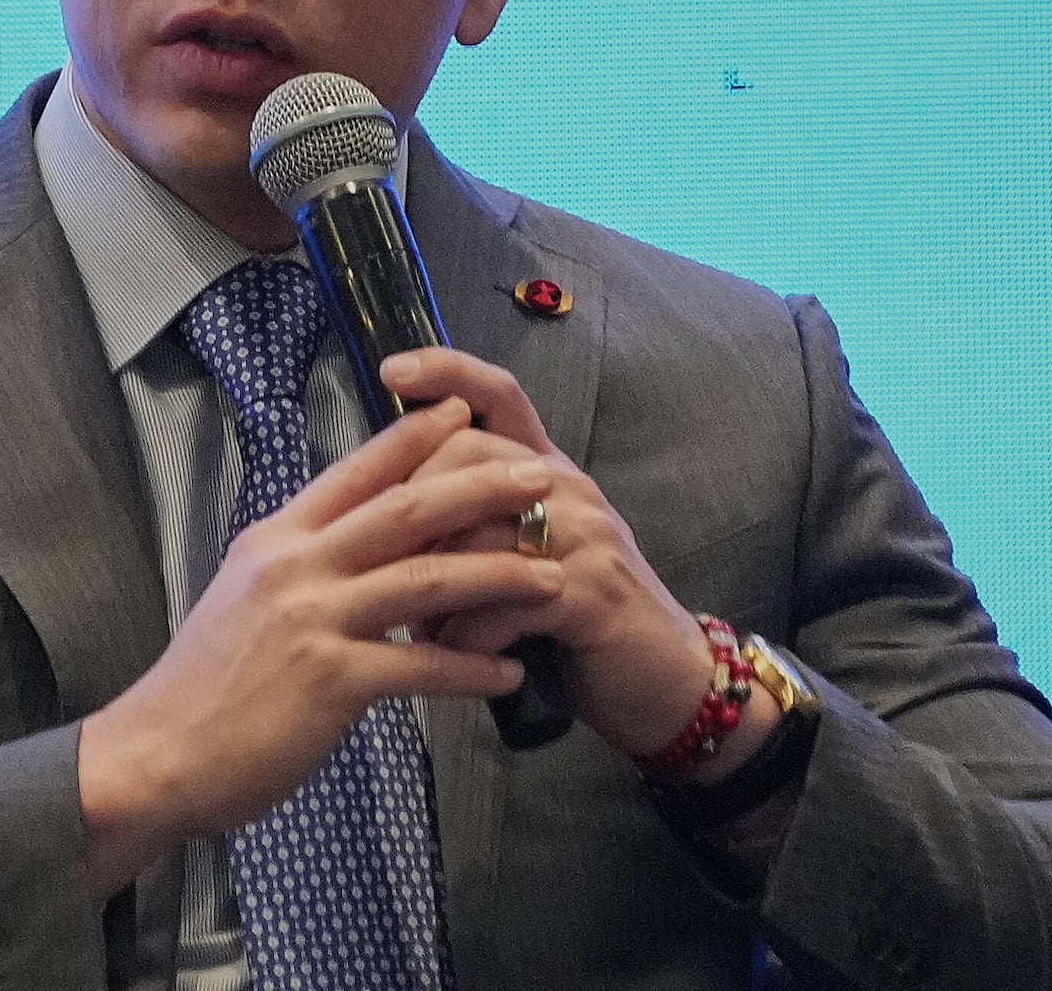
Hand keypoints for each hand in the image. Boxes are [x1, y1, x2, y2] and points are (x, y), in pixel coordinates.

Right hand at [75, 397, 563, 895]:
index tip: (462, 411)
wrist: (156, 753)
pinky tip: (512, 671)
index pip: (356, 472)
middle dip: (481, 485)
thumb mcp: (243, 596)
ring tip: (555, 576)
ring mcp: (314, 619)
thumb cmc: (203, 685)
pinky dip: (475, 668)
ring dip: (500, 575)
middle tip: (540, 474)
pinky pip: (423, 667)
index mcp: (277, 538)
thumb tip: (344, 541)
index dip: (414, 437)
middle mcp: (297, 565)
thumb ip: (298, 564)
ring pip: (427, 579)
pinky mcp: (331, 680)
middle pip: (406, 508)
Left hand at [373, 348, 778, 778]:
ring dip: (433, 585)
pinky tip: (453, 656)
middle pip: (471, 452)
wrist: (665, 682)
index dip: (446, 371)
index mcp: (548, 471)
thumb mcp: (528, 558)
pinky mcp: (591, 593)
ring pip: (480, 528)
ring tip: (416, 626)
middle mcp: (568, 489)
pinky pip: (505, 597)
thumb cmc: (579, 622)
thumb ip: (476, 524)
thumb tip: (389, 514)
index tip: (390, 369)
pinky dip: (467, 634)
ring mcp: (585, 537)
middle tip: (386, 563)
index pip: (499, 394)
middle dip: (414, 506)